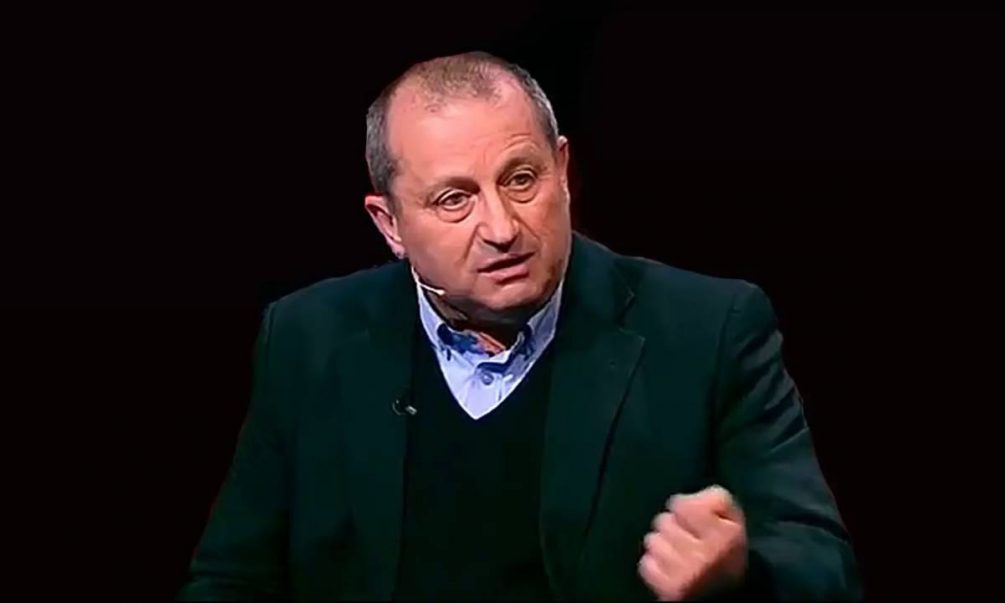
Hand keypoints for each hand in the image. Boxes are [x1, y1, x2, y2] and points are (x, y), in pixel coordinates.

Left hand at [638, 485, 746, 600]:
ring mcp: (683, 575)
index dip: (684, 507)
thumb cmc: (726, 552)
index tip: (691, 518)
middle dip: (672, 526)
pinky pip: (646, 564)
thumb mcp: (733, 521)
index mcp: (722, 536)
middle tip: (686, 538)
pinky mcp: (668, 590)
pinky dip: (655, 565)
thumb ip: (715, 500)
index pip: (679, 504)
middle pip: (663, 521)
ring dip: (662, 545)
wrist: (723, 594)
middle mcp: (703, 556)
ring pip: (652, 541)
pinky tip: (669, 568)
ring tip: (677, 553)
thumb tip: (690, 496)